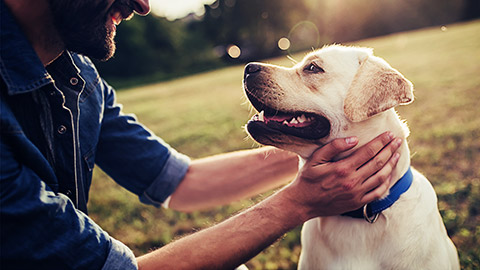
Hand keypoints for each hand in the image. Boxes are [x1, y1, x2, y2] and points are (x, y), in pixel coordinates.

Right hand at [285, 132, 401, 219]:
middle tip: (398, 141)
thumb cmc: (308, 178)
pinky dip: (386, 182)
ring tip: (397, 154)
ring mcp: (357, 194)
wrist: (303, 203)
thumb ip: (333, 147)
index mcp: (343, 168)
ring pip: (381, 177)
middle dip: (390, 150)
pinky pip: (378, 192)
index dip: (381, 142)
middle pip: (378, 163)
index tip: (389, 134)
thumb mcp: (315, 159)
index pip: (368, 152)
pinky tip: (389, 174)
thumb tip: (354, 139)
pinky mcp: (357, 203)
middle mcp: (352, 181)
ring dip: (391, 164)